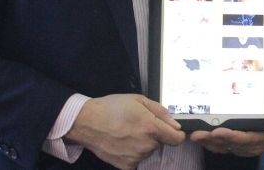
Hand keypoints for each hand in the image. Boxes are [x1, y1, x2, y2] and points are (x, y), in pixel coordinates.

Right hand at [65, 93, 184, 169]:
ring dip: (143, 144)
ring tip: (127, 133)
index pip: (177, 139)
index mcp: (151, 128)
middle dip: (155, 136)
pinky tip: (122, 143)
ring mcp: (135, 158)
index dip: (176, 134)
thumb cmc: (112, 107)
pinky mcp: (125, 166)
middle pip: (161, 143)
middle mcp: (146, 145)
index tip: (170, 131)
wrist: (86, 122)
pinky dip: (132, 153)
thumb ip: (161, 112)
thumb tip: (176, 125)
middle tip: (139, 126)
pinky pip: (137, 160)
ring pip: (148, 151)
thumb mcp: (139, 100)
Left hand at [191, 58, 263, 156]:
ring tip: (194, 135)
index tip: (218, 131)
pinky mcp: (236, 147)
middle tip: (198, 133)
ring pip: (224, 148)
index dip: (233, 136)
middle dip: (214, 139)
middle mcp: (254, 145)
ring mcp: (244, 148)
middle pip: (232, 145)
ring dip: (208, 142)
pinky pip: (221, 148)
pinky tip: (198, 138)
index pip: (249, 138)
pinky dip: (209, 144)